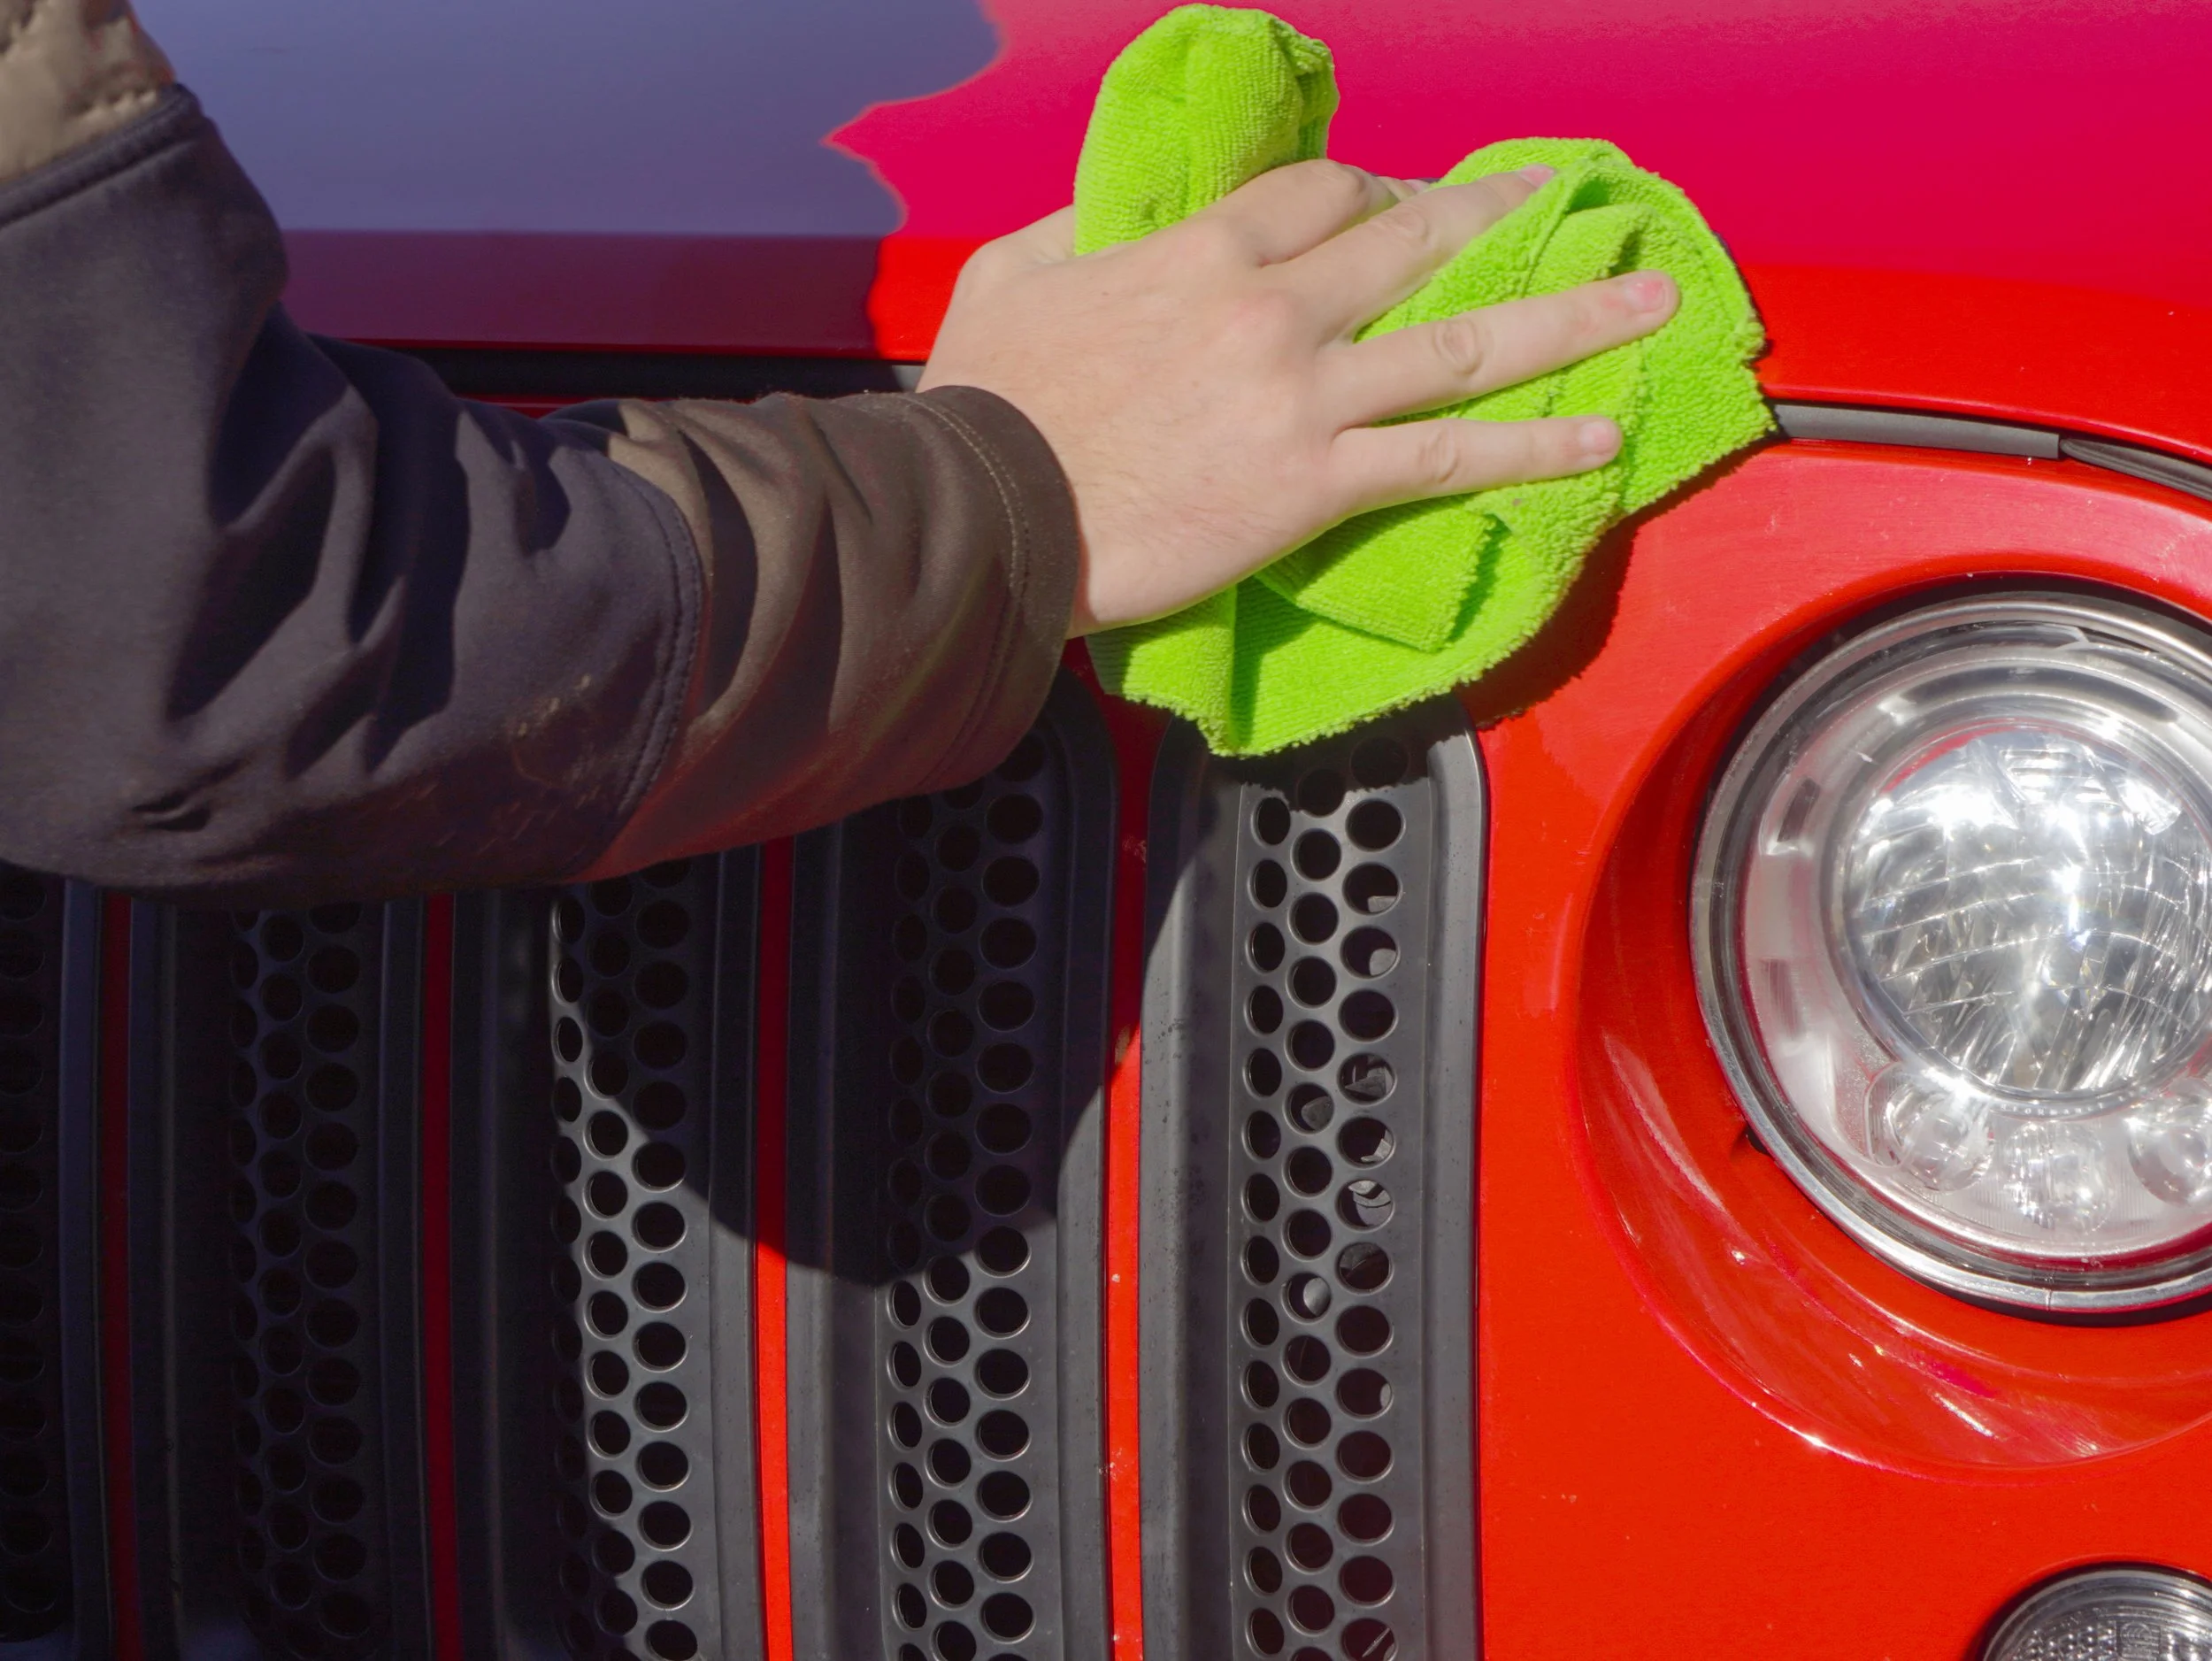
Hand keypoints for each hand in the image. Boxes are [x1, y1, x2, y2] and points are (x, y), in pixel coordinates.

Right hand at [919, 160, 1678, 635]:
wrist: (988, 518)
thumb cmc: (986, 403)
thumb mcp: (1014, 275)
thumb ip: (1082, 230)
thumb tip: (1117, 217)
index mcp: (1205, 252)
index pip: (1323, 194)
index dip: (1376, 189)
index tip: (1406, 199)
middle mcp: (1276, 308)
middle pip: (1415, 240)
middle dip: (1498, 211)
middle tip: (1562, 201)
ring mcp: (1308, 396)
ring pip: (1464, 342)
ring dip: (1568, 317)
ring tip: (1648, 304)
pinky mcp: (1319, 484)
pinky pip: (1450, 457)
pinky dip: (1534, 445)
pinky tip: (1599, 438)